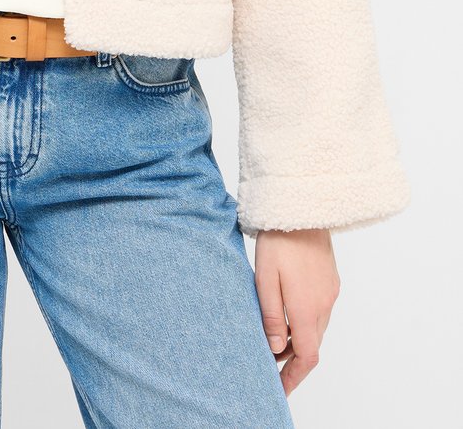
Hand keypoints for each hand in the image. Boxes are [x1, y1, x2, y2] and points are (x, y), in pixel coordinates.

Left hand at [253, 228, 339, 396]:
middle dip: (293, 360)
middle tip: (271, 365)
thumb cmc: (279, 242)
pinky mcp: (331, 281)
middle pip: (312, 345)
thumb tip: (275, 348)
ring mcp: (330, 292)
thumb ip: (272, 316)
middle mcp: (324, 305)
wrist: (303, 209)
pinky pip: (320, 311)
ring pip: (316, 329)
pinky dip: (305, 322)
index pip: (306, 357)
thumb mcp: (265, 279)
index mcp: (307, 309)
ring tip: (274, 339)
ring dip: (299, 340)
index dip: (294, 377)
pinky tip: (288, 313)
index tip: (280, 388)